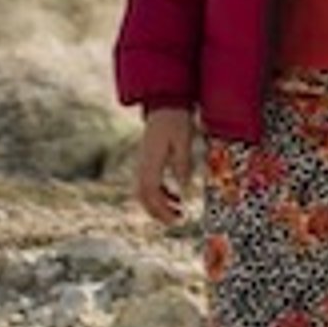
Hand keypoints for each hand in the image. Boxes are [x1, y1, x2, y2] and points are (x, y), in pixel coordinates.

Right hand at [133, 109, 196, 224]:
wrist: (165, 105)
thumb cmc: (176, 122)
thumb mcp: (183, 142)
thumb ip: (183, 165)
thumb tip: (185, 189)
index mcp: (151, 162)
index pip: (150, 193)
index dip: (161, 208)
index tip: (176, 218)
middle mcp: (143, 165)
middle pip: (143, 197)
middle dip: (158, 212)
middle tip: (177, 221)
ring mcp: (143, 164)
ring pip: (145, 192)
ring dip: (160, 205)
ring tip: (179, 212)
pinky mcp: (148, 162)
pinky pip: (149, 184)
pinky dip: (160, 195)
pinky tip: (176, 197)